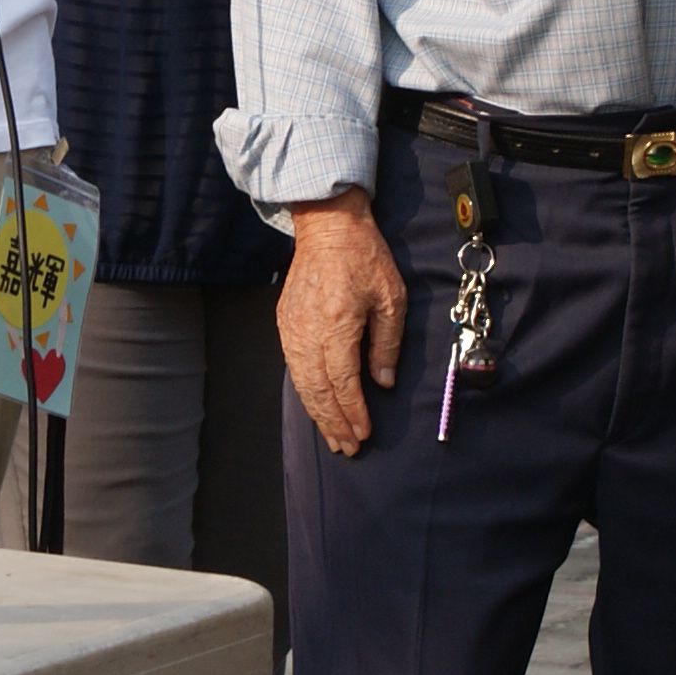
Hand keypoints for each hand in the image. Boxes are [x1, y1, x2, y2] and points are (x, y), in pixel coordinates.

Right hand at [275, 192, 404, 457]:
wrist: (328, 227)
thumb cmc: (364, 257)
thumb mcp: (391, 298)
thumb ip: (386, 344)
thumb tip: (383, 382)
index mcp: (337, 324)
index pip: (343, 381)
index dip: (353, 412)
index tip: (364, 433)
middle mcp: (308, 331)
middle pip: (318, 390)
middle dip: (334, 423)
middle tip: (348, 447)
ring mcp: (292, 328)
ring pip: (302, 383)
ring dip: (317, 414)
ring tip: (332, 437)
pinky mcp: (285, 324)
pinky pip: (293, 367)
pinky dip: (305, 393)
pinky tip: (316, 406)